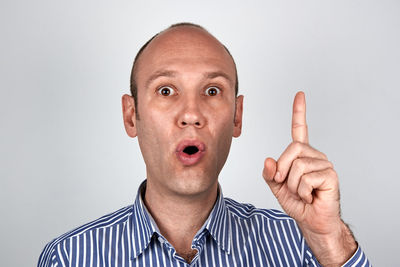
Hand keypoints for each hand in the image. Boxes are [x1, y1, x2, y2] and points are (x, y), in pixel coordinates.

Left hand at [262, 92, 356, 265]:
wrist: (311, 220)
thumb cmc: (297, 202)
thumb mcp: (277, 186)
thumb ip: (270, 173)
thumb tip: (269, 160)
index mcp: (301, 154)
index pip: (300, 129)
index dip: (299, 112)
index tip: (300, 94)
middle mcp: (314, 155)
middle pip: (291, 149)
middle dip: (283, 170)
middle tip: (287, 184)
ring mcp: (323, 163)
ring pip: (297, 166)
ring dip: (293, 185)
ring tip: (302, 192)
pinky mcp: (330, 174)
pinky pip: (305, 178)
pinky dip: (302, 192)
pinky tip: (311, 196)